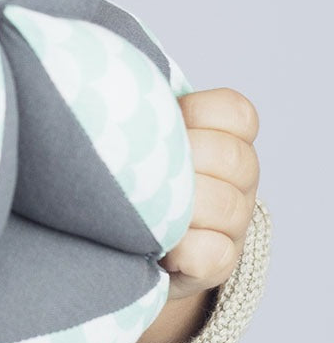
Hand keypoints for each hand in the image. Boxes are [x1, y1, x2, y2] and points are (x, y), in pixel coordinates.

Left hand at [139, 87, 259, 342]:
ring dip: (179, 206)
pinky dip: (184, 249)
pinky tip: (159, 246)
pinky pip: (214, 254)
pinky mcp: (217, 264)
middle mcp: (238, 178)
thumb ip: (137, 107)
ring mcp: (233, 222)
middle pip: (233, 159)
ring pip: (226, 206)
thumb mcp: (139, 134)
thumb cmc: (130, 171)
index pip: (237, 113)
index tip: (164, 120)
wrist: (126, 240)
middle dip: (185, 159)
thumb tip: (103, 77)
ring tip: (141, 207)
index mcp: (226, 138)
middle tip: (141, 167)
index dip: (198, 113)